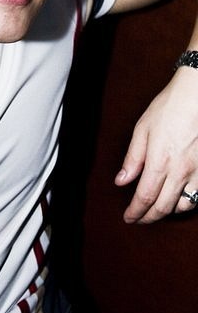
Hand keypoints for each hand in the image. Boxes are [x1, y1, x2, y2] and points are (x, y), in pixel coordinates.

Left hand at [115, 66, 197, 223]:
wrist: (197, 94)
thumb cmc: (169, 107)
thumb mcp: (142, 129)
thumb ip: (132, 159)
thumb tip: (121, 181)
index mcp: (160, 161)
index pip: (144, 197)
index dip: (135, 212)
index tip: (128, 218)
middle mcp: (181, 170)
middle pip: (163, 207)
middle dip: (149, 217)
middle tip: (139, 218)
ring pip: (185, 205)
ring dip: (169, 211)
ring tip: (158, 208)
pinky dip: (188, 201)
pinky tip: (179, 197)